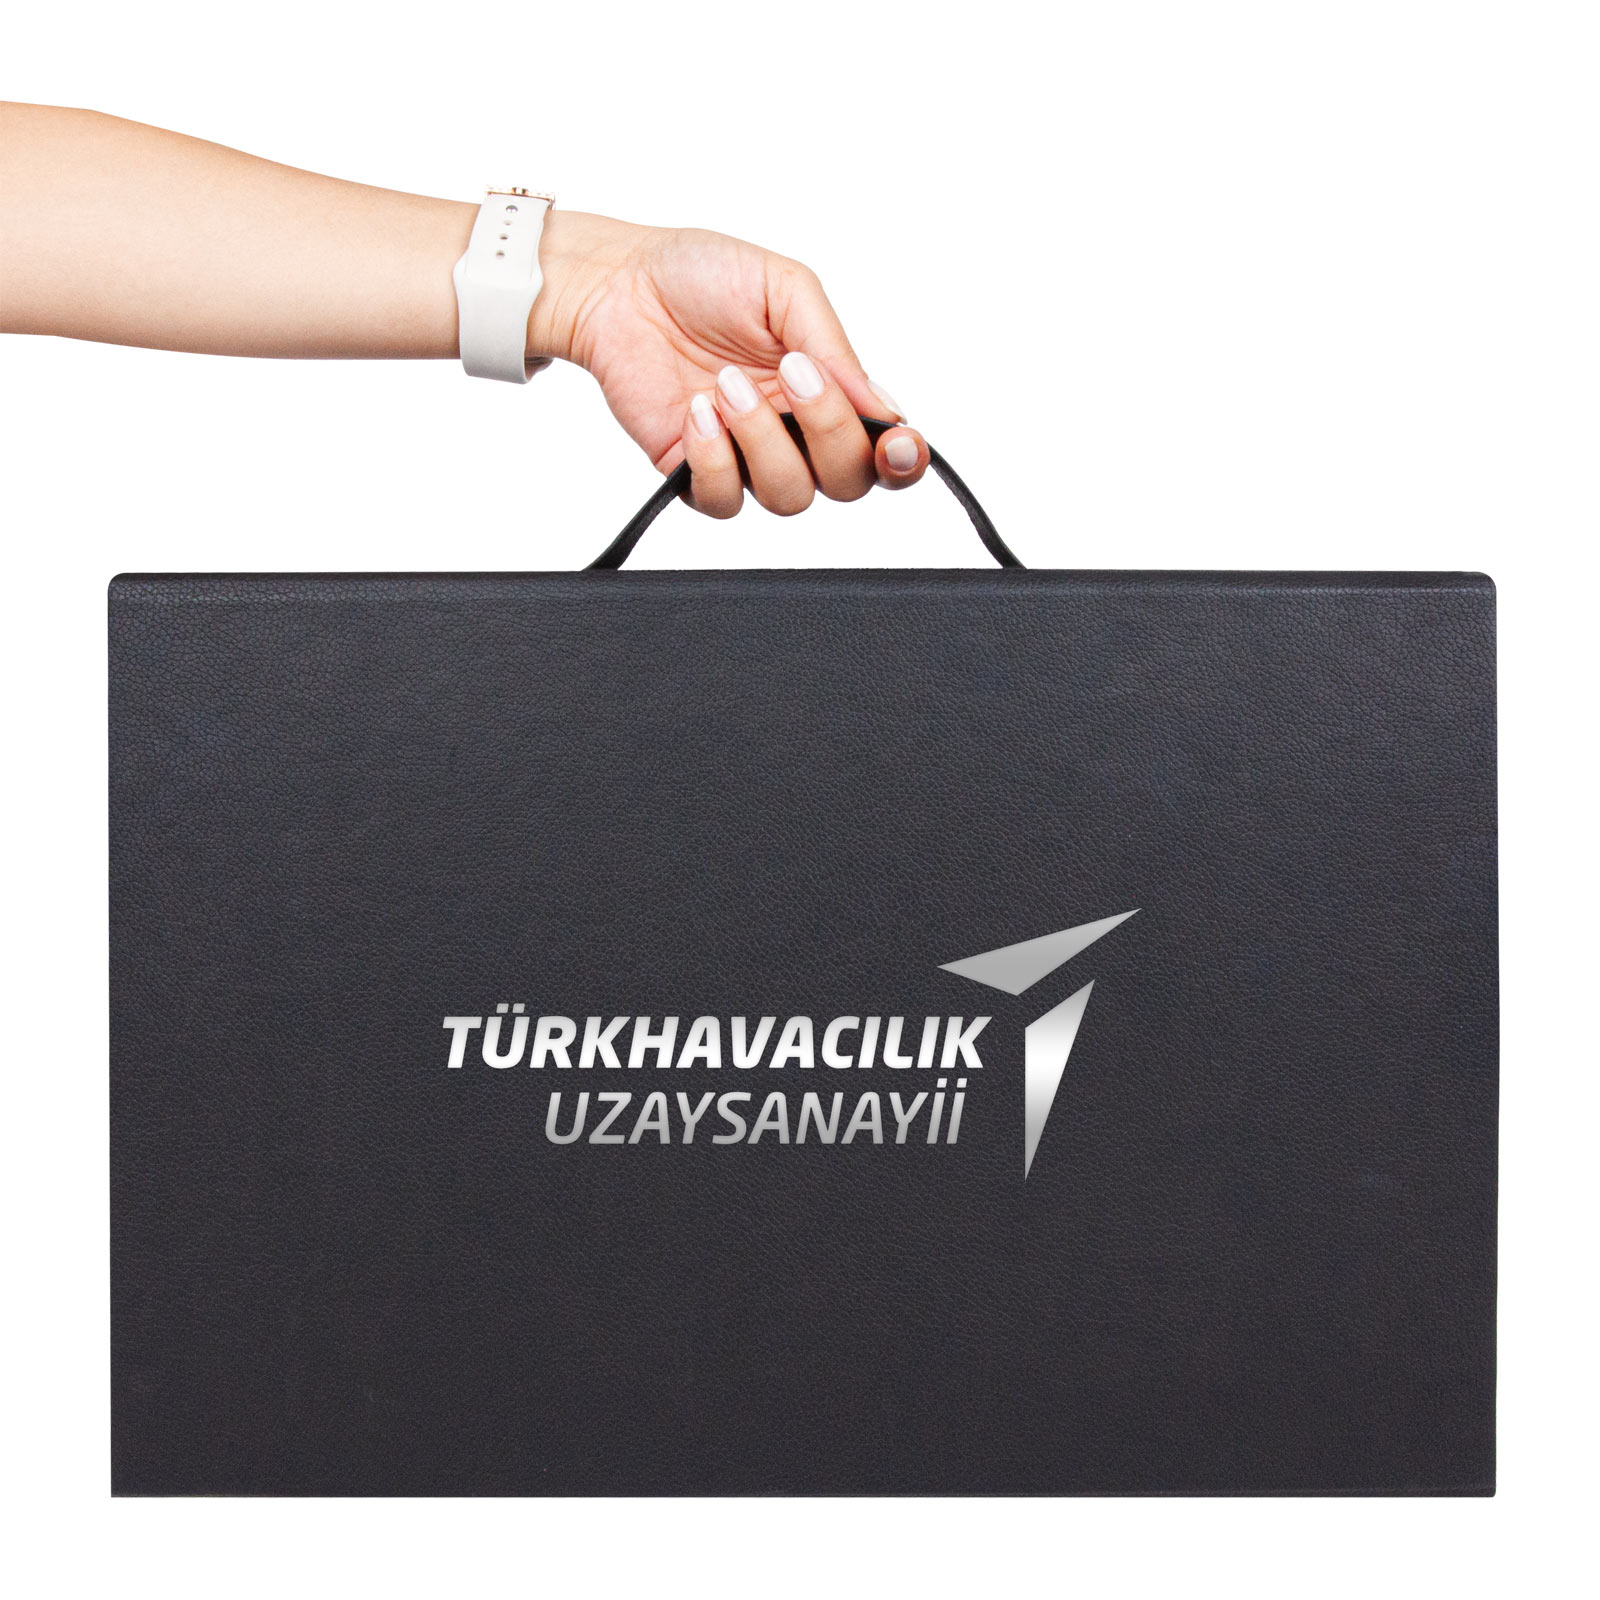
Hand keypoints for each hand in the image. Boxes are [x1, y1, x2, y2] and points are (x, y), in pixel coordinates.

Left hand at [528, 211, 927, 517]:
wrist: (618, 284)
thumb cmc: (700, 276)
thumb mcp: (785, 289)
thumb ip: (836, 349)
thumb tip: (883, 406)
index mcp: (829, 390)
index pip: (884, 449)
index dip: (903, 461)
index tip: (897, 442)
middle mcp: (796, 433)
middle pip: (847, 482)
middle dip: (828, 432)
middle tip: (790, 374)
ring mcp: (748, 458)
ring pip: (789, 496)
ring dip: (762, 439)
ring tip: (725, 384)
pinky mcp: (696, 474)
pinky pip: (725, 500)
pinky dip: (714, 458)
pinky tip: (696, 410)